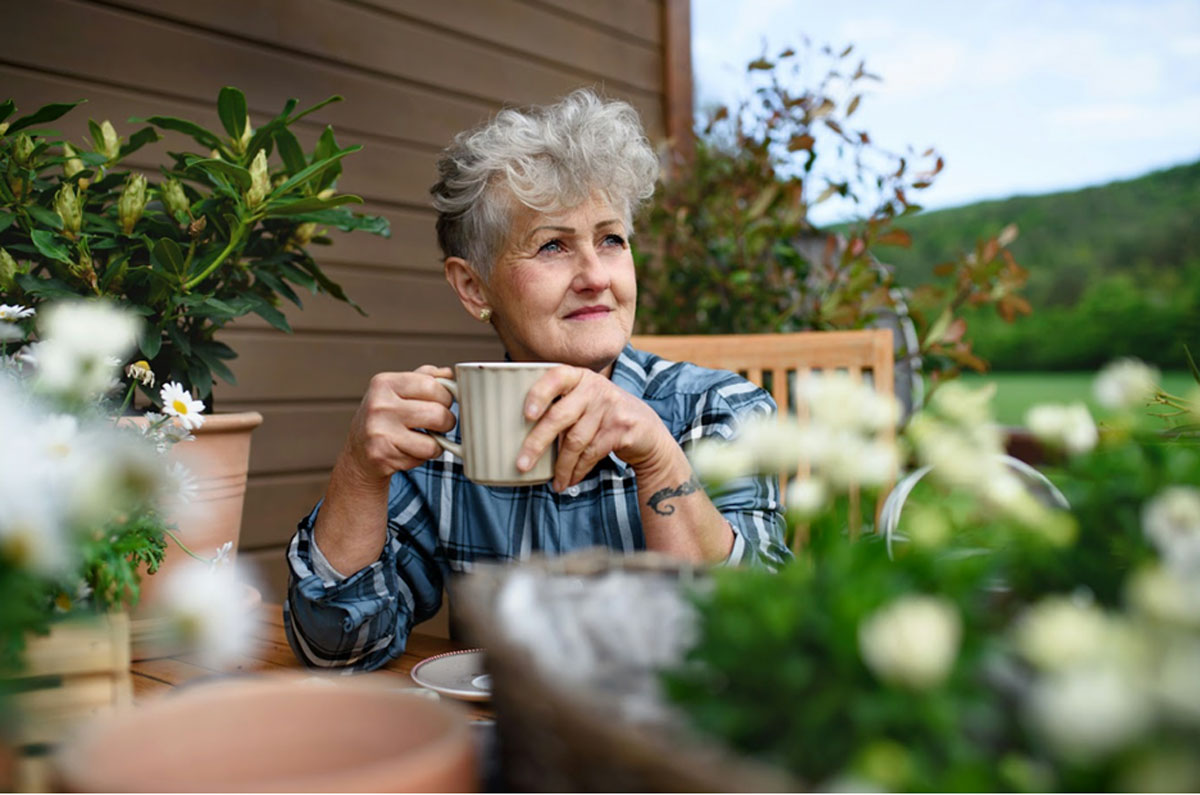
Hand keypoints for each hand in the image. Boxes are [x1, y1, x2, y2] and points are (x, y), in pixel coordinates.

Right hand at [337, 365, 455, 485]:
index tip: (443, 403)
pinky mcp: (382, 454)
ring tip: (427, 438)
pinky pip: (423, 456)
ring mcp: (379, 431)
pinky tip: (412, 450)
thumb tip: (448, 374)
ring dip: (438, 442)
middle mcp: (379, 405)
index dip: (446, 396)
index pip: (432, 385)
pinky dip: (425, 456)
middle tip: (439, 424)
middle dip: (447, 421)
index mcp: (384, 383)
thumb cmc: (384, 418)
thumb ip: (424, 379)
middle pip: (438, 413)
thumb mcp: (397, 391)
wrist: (357, 453)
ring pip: (434, 440)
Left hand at [517, 365, 678, 490]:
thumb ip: (560, 407)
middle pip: (559, 416)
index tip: (526, 415)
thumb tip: (517, 435)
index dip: (539, 394)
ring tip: (553, 482)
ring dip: (561, 466)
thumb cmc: (603, 418)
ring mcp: (610, 407)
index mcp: (579, 377)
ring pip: (575, 441)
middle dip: (537, 443)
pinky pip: (591, 453)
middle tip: (521, 464)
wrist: (648, 432)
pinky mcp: (621, 428)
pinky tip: (570, 480)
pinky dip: (577, 471)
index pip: (556, 377)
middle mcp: (594, 387)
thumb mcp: (584, 403)